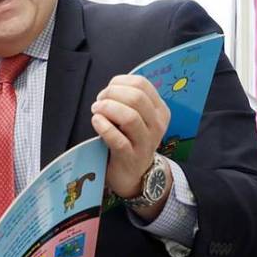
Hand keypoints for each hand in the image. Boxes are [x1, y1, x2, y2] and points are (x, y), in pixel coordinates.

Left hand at [90, 75, 169, 198]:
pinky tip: (96, 121)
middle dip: (112, 94)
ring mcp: (145, 142)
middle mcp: (157, 125)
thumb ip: (128, 100)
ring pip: (130, 117)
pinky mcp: (131, 157)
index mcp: (160, 110)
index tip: (107, 91)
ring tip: (96, 110)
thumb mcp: (137, 118)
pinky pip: (118, 139)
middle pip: (136, 98)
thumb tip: (110, 88)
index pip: (142, 84)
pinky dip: (104, 127)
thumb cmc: (130, 139)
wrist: (134, 174)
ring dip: (108, 108)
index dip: (119, 82)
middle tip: (99, 101)